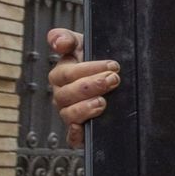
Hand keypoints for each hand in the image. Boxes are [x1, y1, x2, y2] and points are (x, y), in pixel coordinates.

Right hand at [46, 29, 119, 147]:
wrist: (115, 78)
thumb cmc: (97, 61)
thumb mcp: (84, 44)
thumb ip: (67, 38)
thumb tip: (59, 43)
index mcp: (63, 74)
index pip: (68, 73)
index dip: (88, 69)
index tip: (113, 65)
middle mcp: (64, 94)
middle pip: (68, 94)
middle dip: (92, 86)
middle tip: (114, 79)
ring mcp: (70, 112)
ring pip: (68, 114)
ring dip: (85, 108)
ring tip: (103, 102)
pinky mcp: (79, 131)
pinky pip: (72, 137)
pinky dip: (75, 134)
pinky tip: (82, 129)